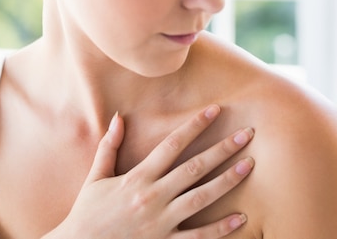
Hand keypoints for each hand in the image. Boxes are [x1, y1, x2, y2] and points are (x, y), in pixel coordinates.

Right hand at [42, 105, 254, 238]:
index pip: (172, 144)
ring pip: (201, 198)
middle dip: (223, 149)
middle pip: (194, 168)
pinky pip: (197, 236)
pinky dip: (220, 229)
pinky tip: (241, 217)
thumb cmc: (87, 212)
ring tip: (249, 166)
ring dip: (227, 181)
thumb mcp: (96, 177)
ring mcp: (161, 222)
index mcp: (138, 177)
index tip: (215, 110)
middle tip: (247, 134)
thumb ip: (109, 146)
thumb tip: (117, 117)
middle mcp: (153, 197)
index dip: (195, 125)